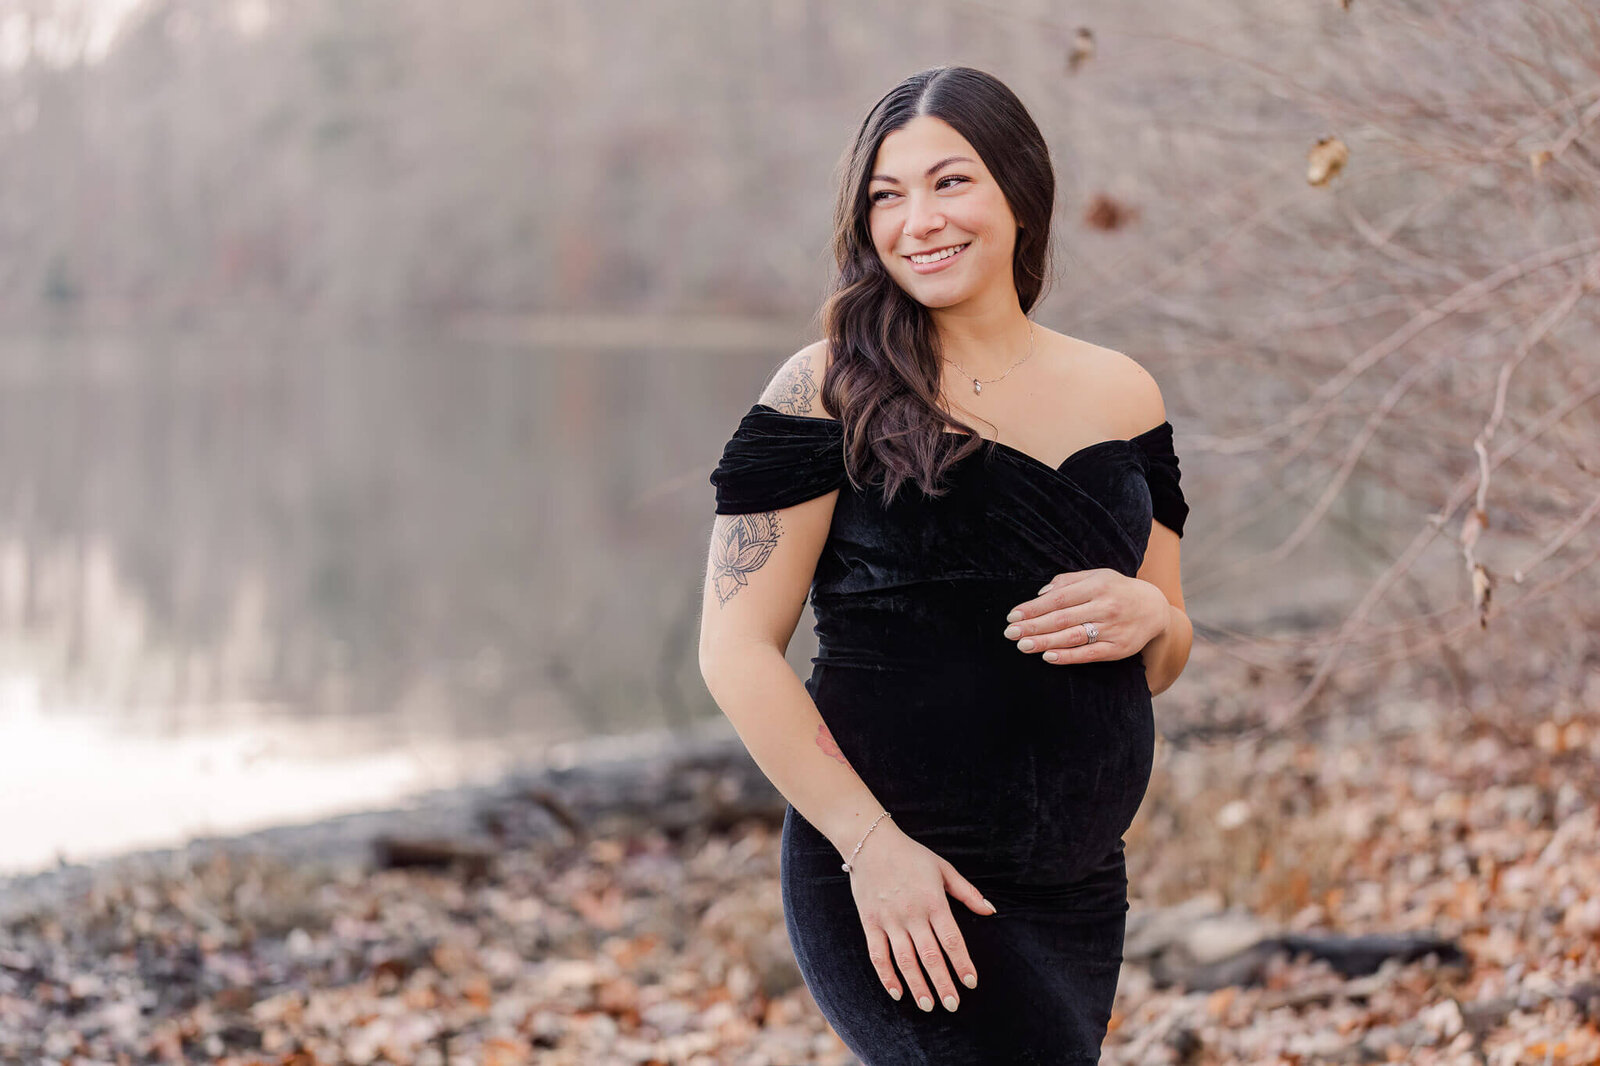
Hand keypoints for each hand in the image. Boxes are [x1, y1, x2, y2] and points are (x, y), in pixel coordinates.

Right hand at [844, 822, 997, 1011]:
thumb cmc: (912, 855)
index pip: (951, 939)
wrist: (871, 842)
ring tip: (928, 1006)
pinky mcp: (870, 922)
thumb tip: (990, 911)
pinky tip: (897, 992)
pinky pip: (878, 955)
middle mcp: (912, 914)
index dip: (962, 963)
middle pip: (930, 955)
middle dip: (942, 983)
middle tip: (952, 1005)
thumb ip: (968, 892)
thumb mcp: (944, 868)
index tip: (971, 983)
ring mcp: (889, 920)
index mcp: (933, 901)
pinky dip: (886, 975)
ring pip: (905, 960)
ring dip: (917, 985)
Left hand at [1002, 568, 1169, 664]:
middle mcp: (1105, 606)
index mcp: (1097, 585)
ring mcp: (1112, 628)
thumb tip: (1040, 594)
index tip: (1012, 616)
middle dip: (1033, 626)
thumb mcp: (1097, 576)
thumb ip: (1068, 582)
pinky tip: (1048, 657)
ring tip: (1022, 645)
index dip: (1033, 608)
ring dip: (1045, 642)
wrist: (1155, 608)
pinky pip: (1089, 654)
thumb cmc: (1117, 590)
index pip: (1058, 598)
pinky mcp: (1118, 648)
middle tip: (1010, 633)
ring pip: (1073, 636)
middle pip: (1062, 618)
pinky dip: (1068, 656)